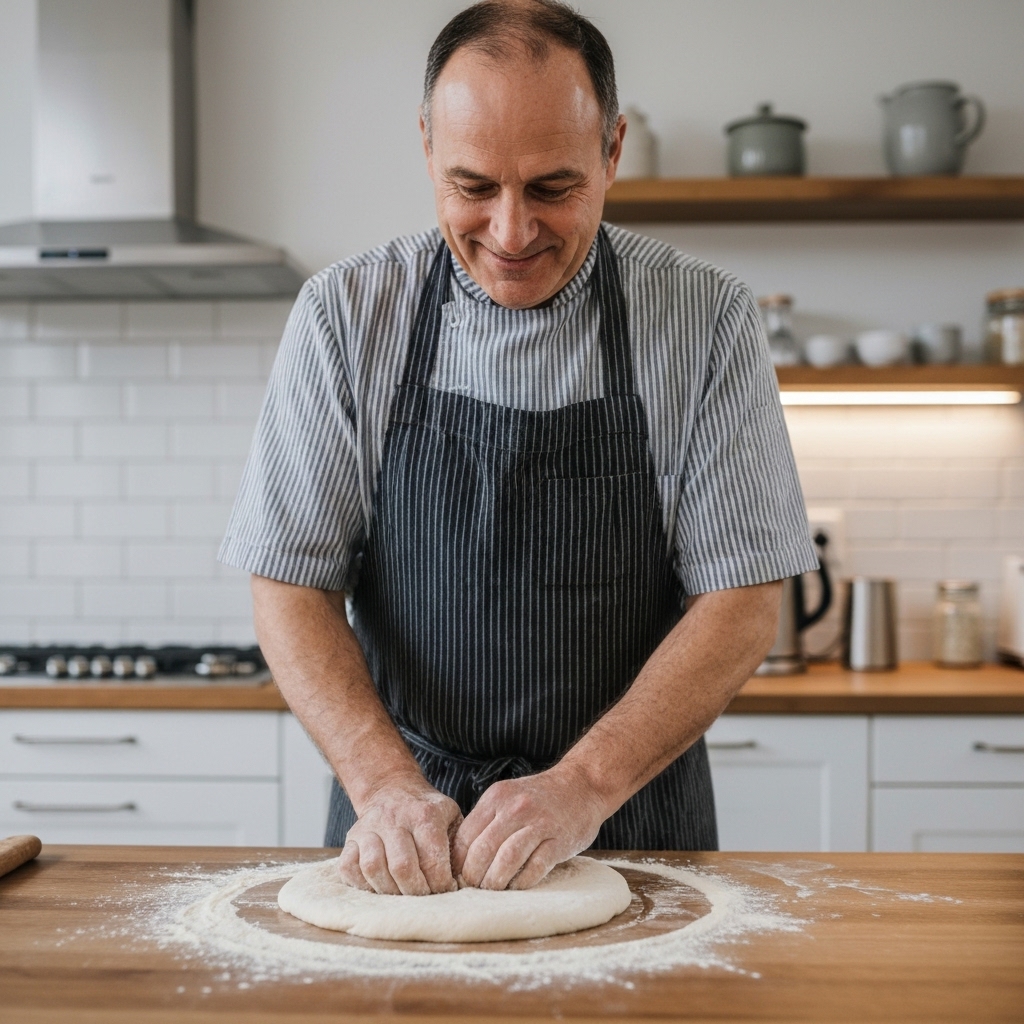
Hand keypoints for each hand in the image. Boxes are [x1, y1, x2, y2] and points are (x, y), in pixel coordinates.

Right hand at [338, 779, 462, 895]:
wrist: (393, 789)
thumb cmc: (427, 812)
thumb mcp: (450, 817)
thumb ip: (458, 845)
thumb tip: (463, 880)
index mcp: (425, 814)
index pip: (432, 859)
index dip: (441, 884)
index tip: (446, 890)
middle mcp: (394, 818)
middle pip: (402, 866)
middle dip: (416, 891)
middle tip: (424, 897)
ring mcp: (369, 827)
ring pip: (372, 867)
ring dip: (389, 890)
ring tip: (402, 894)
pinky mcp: (350, 838)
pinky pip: (348, 867)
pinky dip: (361, 884)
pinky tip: (378, 886)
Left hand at [451, 765, 610, 890]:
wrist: (582, 785)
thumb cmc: (539, 798)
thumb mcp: (508, 797)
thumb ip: (486, 820)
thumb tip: (460, 857)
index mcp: (497, 797)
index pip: (466, 835)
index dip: (458, 862)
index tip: (458, 877)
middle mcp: (515, 808)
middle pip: (483, 849)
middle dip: (474, 876)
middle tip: (473, 889)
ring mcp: (539, 824)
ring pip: (507, 859)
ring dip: (495, 881)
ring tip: (492, 891)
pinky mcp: (559, 841)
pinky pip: (535, 867)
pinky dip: (522, 882)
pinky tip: (517, 886)